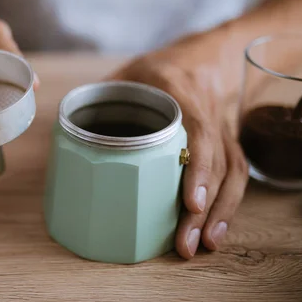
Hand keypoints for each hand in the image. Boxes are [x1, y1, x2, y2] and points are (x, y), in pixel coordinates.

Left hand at [110, 33, 248, 258]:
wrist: (202, 57)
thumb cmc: (156, 68)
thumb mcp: (125, 73)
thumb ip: (100, 97)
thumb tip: (65, 130)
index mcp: (179, 89)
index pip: (198, 129)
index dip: (198, 166)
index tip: (191, 203)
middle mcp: (207, 109)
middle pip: (217, 162)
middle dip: (204, 207)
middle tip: (186, 243)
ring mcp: (222, 127)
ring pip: (233, 172)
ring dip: (219, 212)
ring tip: (202, 244)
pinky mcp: (228, 142)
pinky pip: (237, 174)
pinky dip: (228, 204)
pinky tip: (214, 229)